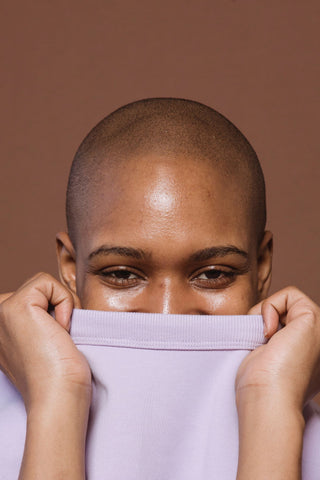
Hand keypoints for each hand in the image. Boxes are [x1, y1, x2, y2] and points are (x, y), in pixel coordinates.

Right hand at [0, 272, 90, 411]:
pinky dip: (65, 301)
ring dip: (63, 305)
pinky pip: (48, 282)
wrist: (59, 397)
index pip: (33, 301)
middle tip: (59, 338)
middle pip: (36, 290)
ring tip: (59, 335)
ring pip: (42, 284)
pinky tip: (61, 330)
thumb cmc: (59, 379)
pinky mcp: (16, 307)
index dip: (53, 313)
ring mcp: (1, 313)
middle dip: (57, 306)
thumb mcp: (43, 345)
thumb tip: (54, 310)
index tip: (54, 343)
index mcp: (1, 333)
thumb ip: (39, 324)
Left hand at [235, 286, 319, 479]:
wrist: (267, 399)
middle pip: (287, 312)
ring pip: (288, 301)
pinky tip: (267, 332)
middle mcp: (319, 344)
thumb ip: (273, 342)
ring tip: (263, 338)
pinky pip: (290, 293)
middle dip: (265, 319)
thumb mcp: (267, 360)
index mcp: (311, 356)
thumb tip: (264, 329)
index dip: (266, 328)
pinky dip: (270, 306)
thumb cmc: (260, 388)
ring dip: (265, 313)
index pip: (285, 326)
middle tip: (260, 342)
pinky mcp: (314, 319)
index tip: (260, 349)